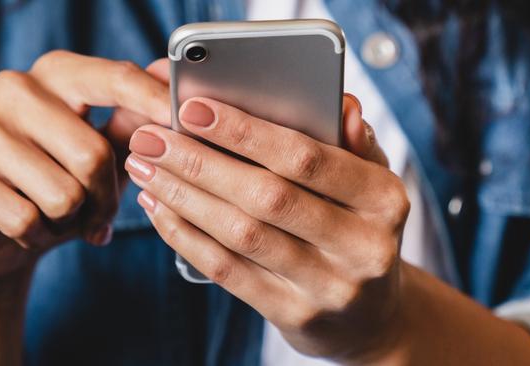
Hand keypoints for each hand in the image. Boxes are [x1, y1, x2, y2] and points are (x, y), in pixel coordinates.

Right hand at [0, 51, 170, 283]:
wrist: (1, 233)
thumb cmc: (63, 184)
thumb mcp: (106, 154)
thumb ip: (134, 121)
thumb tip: (167, 80)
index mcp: (57, 74)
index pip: (114, 78)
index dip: (153, 101)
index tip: (182, 121)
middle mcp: (14, 89)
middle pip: (93, 154)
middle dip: (106, 199)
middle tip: (99, 213)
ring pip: (61, 193)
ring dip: (71, 221)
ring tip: (60, 217)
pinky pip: (24, 218)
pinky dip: (38, 236)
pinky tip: (29, 229)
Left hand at [126, 93, 408, 362]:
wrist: (370, 316)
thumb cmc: (358, 230)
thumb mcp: (371, 184)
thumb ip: (353, 143)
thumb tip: (341, 104)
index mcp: (384, 199)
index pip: (307, 158)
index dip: (245, 132)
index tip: (192, 109)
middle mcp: (362, 246)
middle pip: (266, 196)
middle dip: (199, 162)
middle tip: (150, 138)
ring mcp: (328, 287)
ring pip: (241, 234)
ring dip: (183, 197)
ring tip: (145, 168)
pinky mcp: (294, 315)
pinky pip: (228, 271)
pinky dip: (186, 237)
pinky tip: (160, 209)